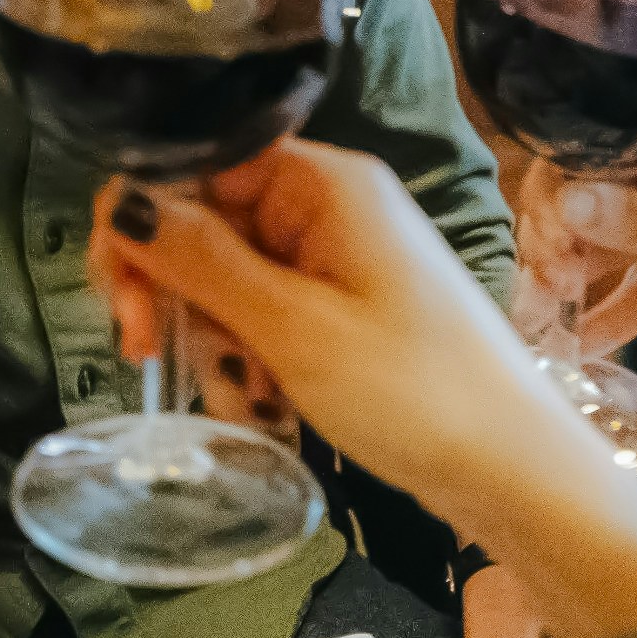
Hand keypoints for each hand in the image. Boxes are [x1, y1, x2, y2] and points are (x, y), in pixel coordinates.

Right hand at [92, 145, 636, 637]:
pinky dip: (255, 363)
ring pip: (227, 282)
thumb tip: (117, 195)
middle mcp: (327, 205)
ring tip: (252, 401)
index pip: (193, 164)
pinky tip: (272, 408)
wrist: (519, 472)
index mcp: (321, 182)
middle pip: (203, 225)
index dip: (140, 225)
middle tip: (148, 358)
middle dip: (173, 296)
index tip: (121, 305)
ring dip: (217, 344)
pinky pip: (268, 318)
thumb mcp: (291, 326)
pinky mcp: (348, 311)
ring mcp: (340, 260)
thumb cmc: (413, 390)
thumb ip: (198, 258)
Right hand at [534, 105, 636, 400]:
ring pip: (615, 241)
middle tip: (542, 292)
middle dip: (558, 239)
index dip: (559, 190)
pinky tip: (583, 341)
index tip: (543, 246)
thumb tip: (562, 203)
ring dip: (578, 278)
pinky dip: (618, 309)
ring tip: (544, 321)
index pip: (601, 145)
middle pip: (596, 194)